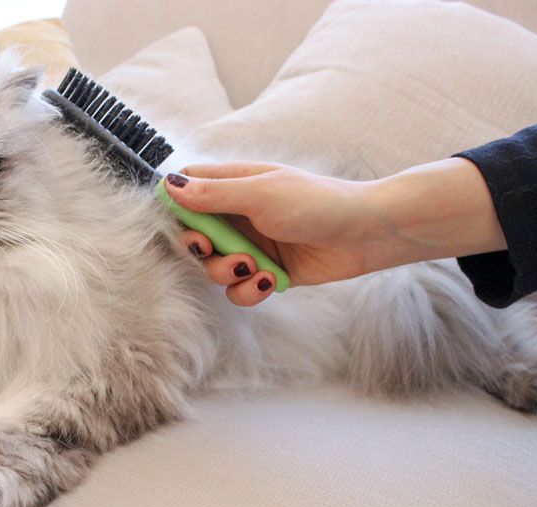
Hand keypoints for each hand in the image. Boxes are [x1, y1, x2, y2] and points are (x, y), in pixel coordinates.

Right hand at [166, 159, 504, 305]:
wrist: (367, 233)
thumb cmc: (318, 203)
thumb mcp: (260, 194)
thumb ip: (213, 194)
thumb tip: (168, 185)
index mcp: (233, 185)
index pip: (186, 190)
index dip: (175, 208)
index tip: (182, 224)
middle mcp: (238, 214)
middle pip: (194, 235)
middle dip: (200, 249)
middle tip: (212, 250)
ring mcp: (252, 244)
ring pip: (215, 267)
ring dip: (227, 273)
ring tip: (253, 268)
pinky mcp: (268, 271)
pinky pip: (241, 288)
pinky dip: (250, 290)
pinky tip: (272, 281)